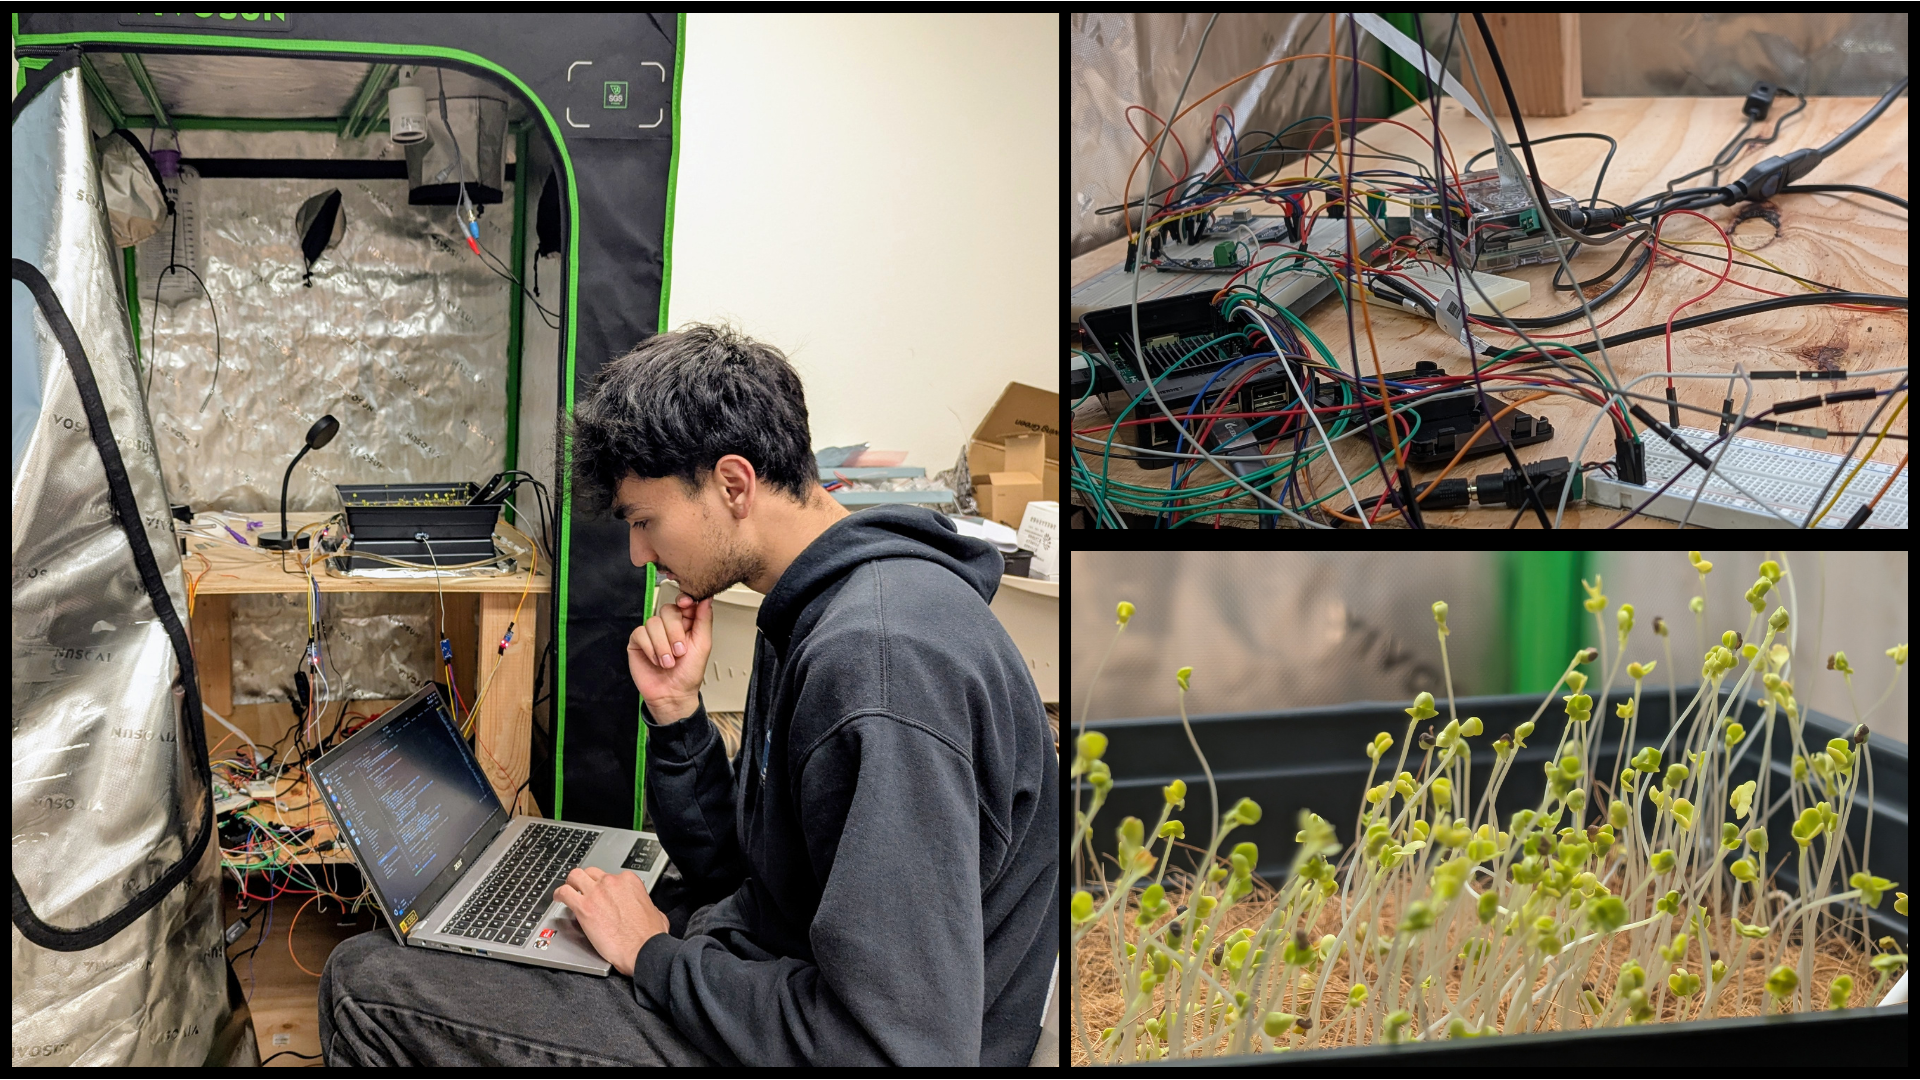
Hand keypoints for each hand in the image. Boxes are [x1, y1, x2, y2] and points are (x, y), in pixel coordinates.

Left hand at [552, 866, 667, 976]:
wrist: (643, 949)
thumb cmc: (650, 935)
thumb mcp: (655, 912)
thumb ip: (645, 904)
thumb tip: (643, 908)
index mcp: (629, 881)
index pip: (610, 876)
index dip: (604, 886)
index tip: (602, 894)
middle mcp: (612, 882)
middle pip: (591, 873)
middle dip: (586, 881)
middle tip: (582, 891)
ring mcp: (596, 893)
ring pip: (575, 876)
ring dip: (570, 884)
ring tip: (567, 892)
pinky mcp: (584, 907)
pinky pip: (564, 893)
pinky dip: (559, 895)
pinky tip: (559, 899)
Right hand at [627, 594, 712, 722]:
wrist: (672, 694)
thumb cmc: (688, 673)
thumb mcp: (703, 645)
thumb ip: (704, 619)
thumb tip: (706, 598)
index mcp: (686, 624)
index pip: (683, 602)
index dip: (684, 600)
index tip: (686, 604)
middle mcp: (668, 626)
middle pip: (668, 611)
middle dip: (675, 632)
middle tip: (680, 651)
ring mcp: (652, 633)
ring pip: (653, 622)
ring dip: (663, 645)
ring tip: (668, 662)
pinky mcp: (638, 642)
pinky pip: (640, 633)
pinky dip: (651, 649)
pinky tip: (656, 661)